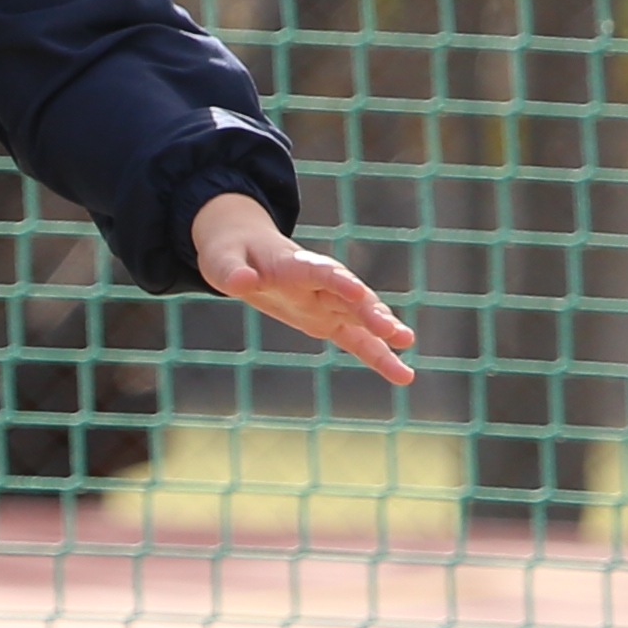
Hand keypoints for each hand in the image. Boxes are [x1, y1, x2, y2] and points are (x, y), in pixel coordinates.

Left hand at [192, 192, 414, 385]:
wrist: (244, 252)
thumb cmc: (231, 255)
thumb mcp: (220, 261)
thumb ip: (231, 272)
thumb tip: (241, 283)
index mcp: (294, 264)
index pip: (320, 270)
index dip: (337, 280)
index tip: (356, 291)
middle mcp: (319, 281)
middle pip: (350, 295)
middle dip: (370, 311)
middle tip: (393, 330)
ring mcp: (328, 301)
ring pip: (361, 315)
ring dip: (383, 329)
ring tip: (406, 343)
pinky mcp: (329, 320)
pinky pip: (357, 340)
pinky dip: (378, 356)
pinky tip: (403, 374)